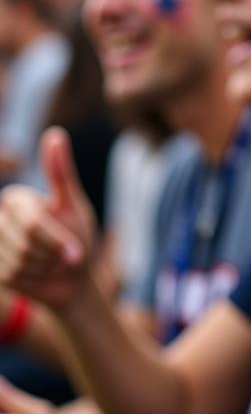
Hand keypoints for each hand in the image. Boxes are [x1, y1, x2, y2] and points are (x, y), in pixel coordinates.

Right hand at [0, 128, 93, 309]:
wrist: (74, 279)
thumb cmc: (77, 237)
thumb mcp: (74, 206)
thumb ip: (61, 174)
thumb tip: (55, 133)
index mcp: (16, 198)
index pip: (32, 223)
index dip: (58, 240)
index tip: (76, 250)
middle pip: (26, 241)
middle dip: (54, 254)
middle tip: (68, 258)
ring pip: (17, 261)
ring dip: (45, 268)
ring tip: (54, 264)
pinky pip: (10, 277)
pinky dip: (33, 280)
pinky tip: (40, 276)